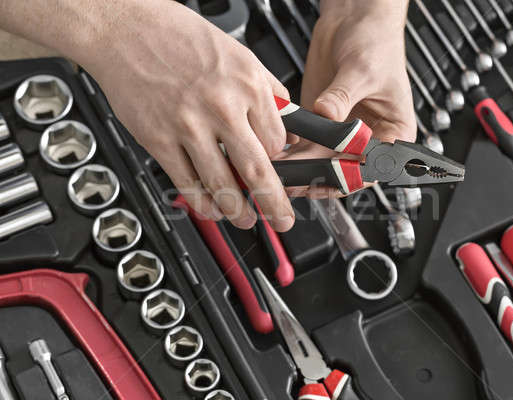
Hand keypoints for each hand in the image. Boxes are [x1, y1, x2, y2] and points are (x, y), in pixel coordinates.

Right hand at [82, 0, 294, 230]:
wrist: (125, 29)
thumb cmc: (179, 37)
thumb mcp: (239, 54)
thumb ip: (267, 91)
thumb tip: (286, 124)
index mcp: (248, 85)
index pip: (277, 141)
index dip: (283, 162)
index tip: (282, 172)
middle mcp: (222, 107)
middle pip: (258, 170)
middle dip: (275, 203)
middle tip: (283, 219)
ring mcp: (189, 126)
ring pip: (222, 184)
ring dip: (238, 211)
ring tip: (246, 219)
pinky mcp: (159, 140)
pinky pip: (186, 182)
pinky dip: (202, 203)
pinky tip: (211, 209)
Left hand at [275, 0, 416, 197]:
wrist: (355, 18)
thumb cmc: (376, 41)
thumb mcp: (362, 71)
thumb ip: (342, 97)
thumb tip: (326, 115)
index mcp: (394, 133)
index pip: (372, 167)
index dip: (350, 176)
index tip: (326, 176)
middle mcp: (369, 138)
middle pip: (343, 171)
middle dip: (317, 176)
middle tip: (294, 180)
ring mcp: (343, 132)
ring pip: (321, 163)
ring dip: (300, 168)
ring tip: (280, 170)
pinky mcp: (322, 122)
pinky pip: (306, 145)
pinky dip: (292, 152)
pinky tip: (278, 154)